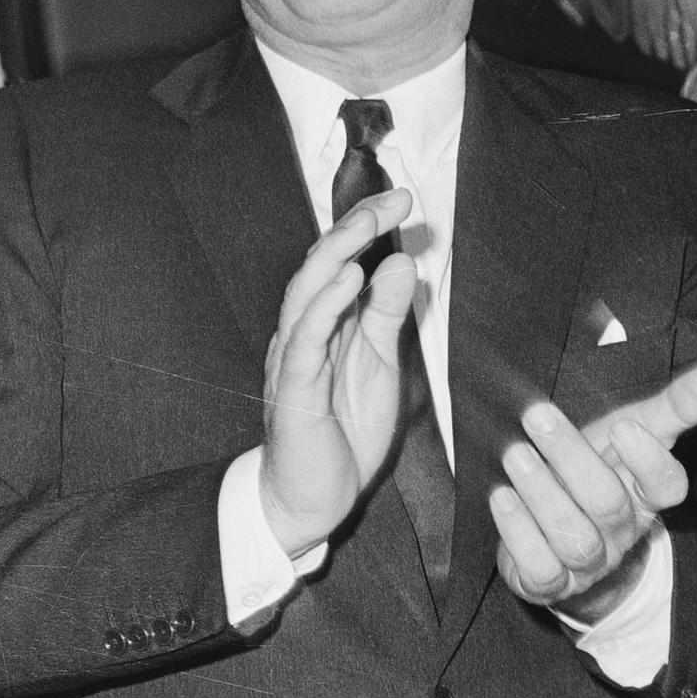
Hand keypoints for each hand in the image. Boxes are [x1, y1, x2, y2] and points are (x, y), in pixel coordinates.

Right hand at [259, 188, 417, 557]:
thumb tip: (398, 263)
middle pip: (320, 267)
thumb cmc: (342, 435)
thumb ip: (386, 316)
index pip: (339, 264)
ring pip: (306, 293)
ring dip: (337, 254)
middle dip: (354, 228)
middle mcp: (302, 334)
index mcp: (323, 326)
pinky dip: (326, 305)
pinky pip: (306, 339)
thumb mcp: (379, 365)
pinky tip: (348, 279)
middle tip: (391, 199)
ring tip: (367, 224)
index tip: (402, 199)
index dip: (366, 229)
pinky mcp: (295, 389)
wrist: (312, 498)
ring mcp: (295, 359)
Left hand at [491, 360, 696, 611]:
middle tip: (536, 416)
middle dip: (572, 459)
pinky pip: (540, 569)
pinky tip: (502, 498)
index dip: (649, 461)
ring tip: (514, 454)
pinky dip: (519, 534)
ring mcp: (587, 562)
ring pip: (574, 538)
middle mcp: (621, 531)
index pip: (666, 486)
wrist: (564, 540)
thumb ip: (674, 406)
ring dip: (541, 493)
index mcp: (645, 495)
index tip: (624, 427)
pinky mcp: (550, 582)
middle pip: (607, 503)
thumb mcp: (633, 433)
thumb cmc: (600, 470)